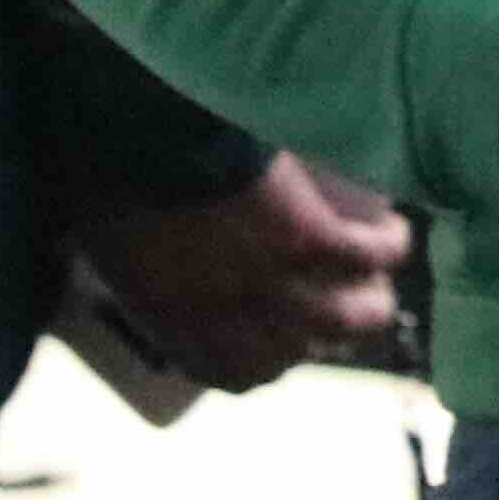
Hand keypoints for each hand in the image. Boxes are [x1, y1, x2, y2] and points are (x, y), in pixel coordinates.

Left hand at [70, 154, 415, 390]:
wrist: (144, 129)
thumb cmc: (112, 167)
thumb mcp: (105, 236)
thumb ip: (132, 260)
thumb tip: (130, 254)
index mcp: (175, 320)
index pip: (230, 371)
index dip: (259, 363)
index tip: (271, 344)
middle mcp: (229, 316)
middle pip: (293, 352)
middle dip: (315, 339)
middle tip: (328, 309)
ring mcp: (274, 282)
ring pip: (346, 318)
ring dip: (365, 306)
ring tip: (376, 286)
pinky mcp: (310, 239)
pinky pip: (366, 254)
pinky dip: (384, 245)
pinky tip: (393, 231)